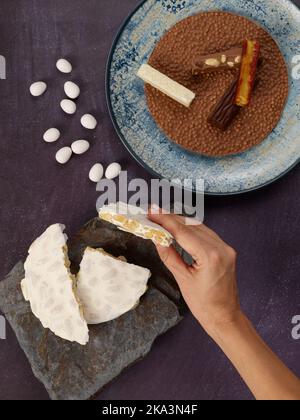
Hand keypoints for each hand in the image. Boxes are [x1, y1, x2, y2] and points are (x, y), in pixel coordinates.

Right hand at [149, 211, 240, 334]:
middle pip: (192, 225)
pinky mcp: (226, 250)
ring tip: (163, 218)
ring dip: (181, 222)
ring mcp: (226, 248)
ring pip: (200, 227)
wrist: (225, 317)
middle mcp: (221, 247)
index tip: (152, 212)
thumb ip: (169, 256)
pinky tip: (179, 228)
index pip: (183, 231)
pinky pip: (207, 234)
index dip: (165, 220)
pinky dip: (191, 229)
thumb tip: (157, 238)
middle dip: (171, 218)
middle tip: (153, 213)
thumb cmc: (204, 304)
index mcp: (210, 256)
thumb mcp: (182, 280)